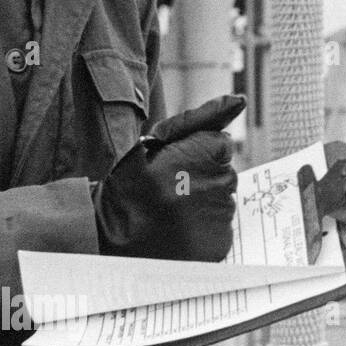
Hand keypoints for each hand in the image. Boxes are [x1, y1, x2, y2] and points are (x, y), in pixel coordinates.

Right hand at [94, 95, 245, 261]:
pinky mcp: (221, 241)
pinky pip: (221, 225)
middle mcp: (217, 184)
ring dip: (204, 202)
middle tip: (170, 191)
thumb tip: (237, 101)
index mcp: (201, 155)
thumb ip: (197, 120)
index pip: (220, 144)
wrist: (108, 244)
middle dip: (203, 176)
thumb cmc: (127, 190)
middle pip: (224, 171)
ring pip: (223, 198)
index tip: (177, 166)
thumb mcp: (150, 146)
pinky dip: (205, 226)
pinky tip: (179, 230)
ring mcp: (221, 216)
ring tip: (171, 214)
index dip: (198, 154)